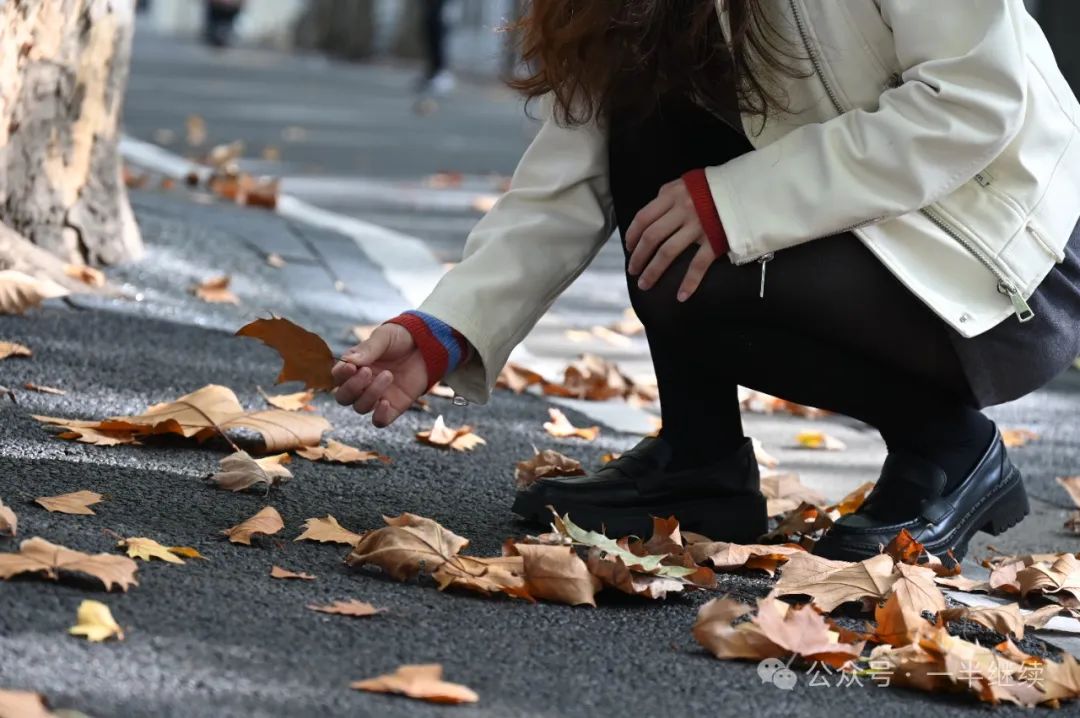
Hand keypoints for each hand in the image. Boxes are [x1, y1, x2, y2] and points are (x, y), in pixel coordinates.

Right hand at [332, 324, 428, 426]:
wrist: (426, 346)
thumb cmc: (400, 339)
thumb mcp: (384, 337)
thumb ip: (368, 349)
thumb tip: (348, 361)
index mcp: (354, 367)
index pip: (336, 377)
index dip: (340, 375)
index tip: (351, 367)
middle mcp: (362, 384)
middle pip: (343, 397)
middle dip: (352, 387)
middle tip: (368, 372)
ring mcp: (377, 396)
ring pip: (360, 408)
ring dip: (370, 394)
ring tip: (388, 375)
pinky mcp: (393, 406)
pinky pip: (379, 421)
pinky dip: (379, 416)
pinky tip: (386, 402)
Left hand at [625, 178, 717, 301]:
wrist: (746, 189)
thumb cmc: (712, 187)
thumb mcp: (686, 183)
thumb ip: (667, 195)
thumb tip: (651, 213)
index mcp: (672, 196)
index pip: (643, 218)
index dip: (632, 235)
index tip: (629, 248)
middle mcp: (682, 211)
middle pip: (652, 237)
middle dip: (638, 257)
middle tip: (632, 271)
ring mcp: (698, 226)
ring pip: (668, 252)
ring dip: (653, 271)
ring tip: (644, 284)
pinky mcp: (715, 241)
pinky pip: (698, 265)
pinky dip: (689, 282)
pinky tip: (681, 296)